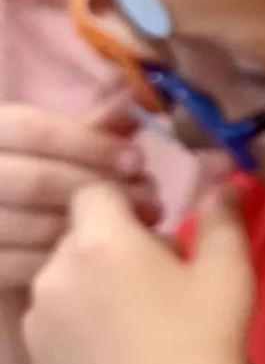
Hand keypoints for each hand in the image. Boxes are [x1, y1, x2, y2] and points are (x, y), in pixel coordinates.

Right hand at [0, 100, 157, 295]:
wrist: (11, 240)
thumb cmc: (44, 187)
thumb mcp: (62, 150)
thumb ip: (92, 126)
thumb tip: (137, 95)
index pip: (31, 129)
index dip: (89, 143)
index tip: (137, 159)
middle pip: (36, 181)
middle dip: (101, 190)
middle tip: (151, 201)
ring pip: (35, 226)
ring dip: (97, 230)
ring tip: (143, 230)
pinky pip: (26, 268)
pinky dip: (74, 264)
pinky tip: (108, 260)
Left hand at [24, 180, 255, 363]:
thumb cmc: (205, 341)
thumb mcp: (228, 271)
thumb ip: (220, 216)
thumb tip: (220, 179)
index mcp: (100, 241)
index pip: (94, 192)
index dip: (125, 201)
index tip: (156, 224)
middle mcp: (54, 274)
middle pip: (75, 238)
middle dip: (109, 246)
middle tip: (154, 276)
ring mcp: (37, 324)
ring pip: (60, 285)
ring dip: (89, 288)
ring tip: (132, 322)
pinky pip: (53, 329)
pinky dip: (77, 330)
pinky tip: (115, 358)